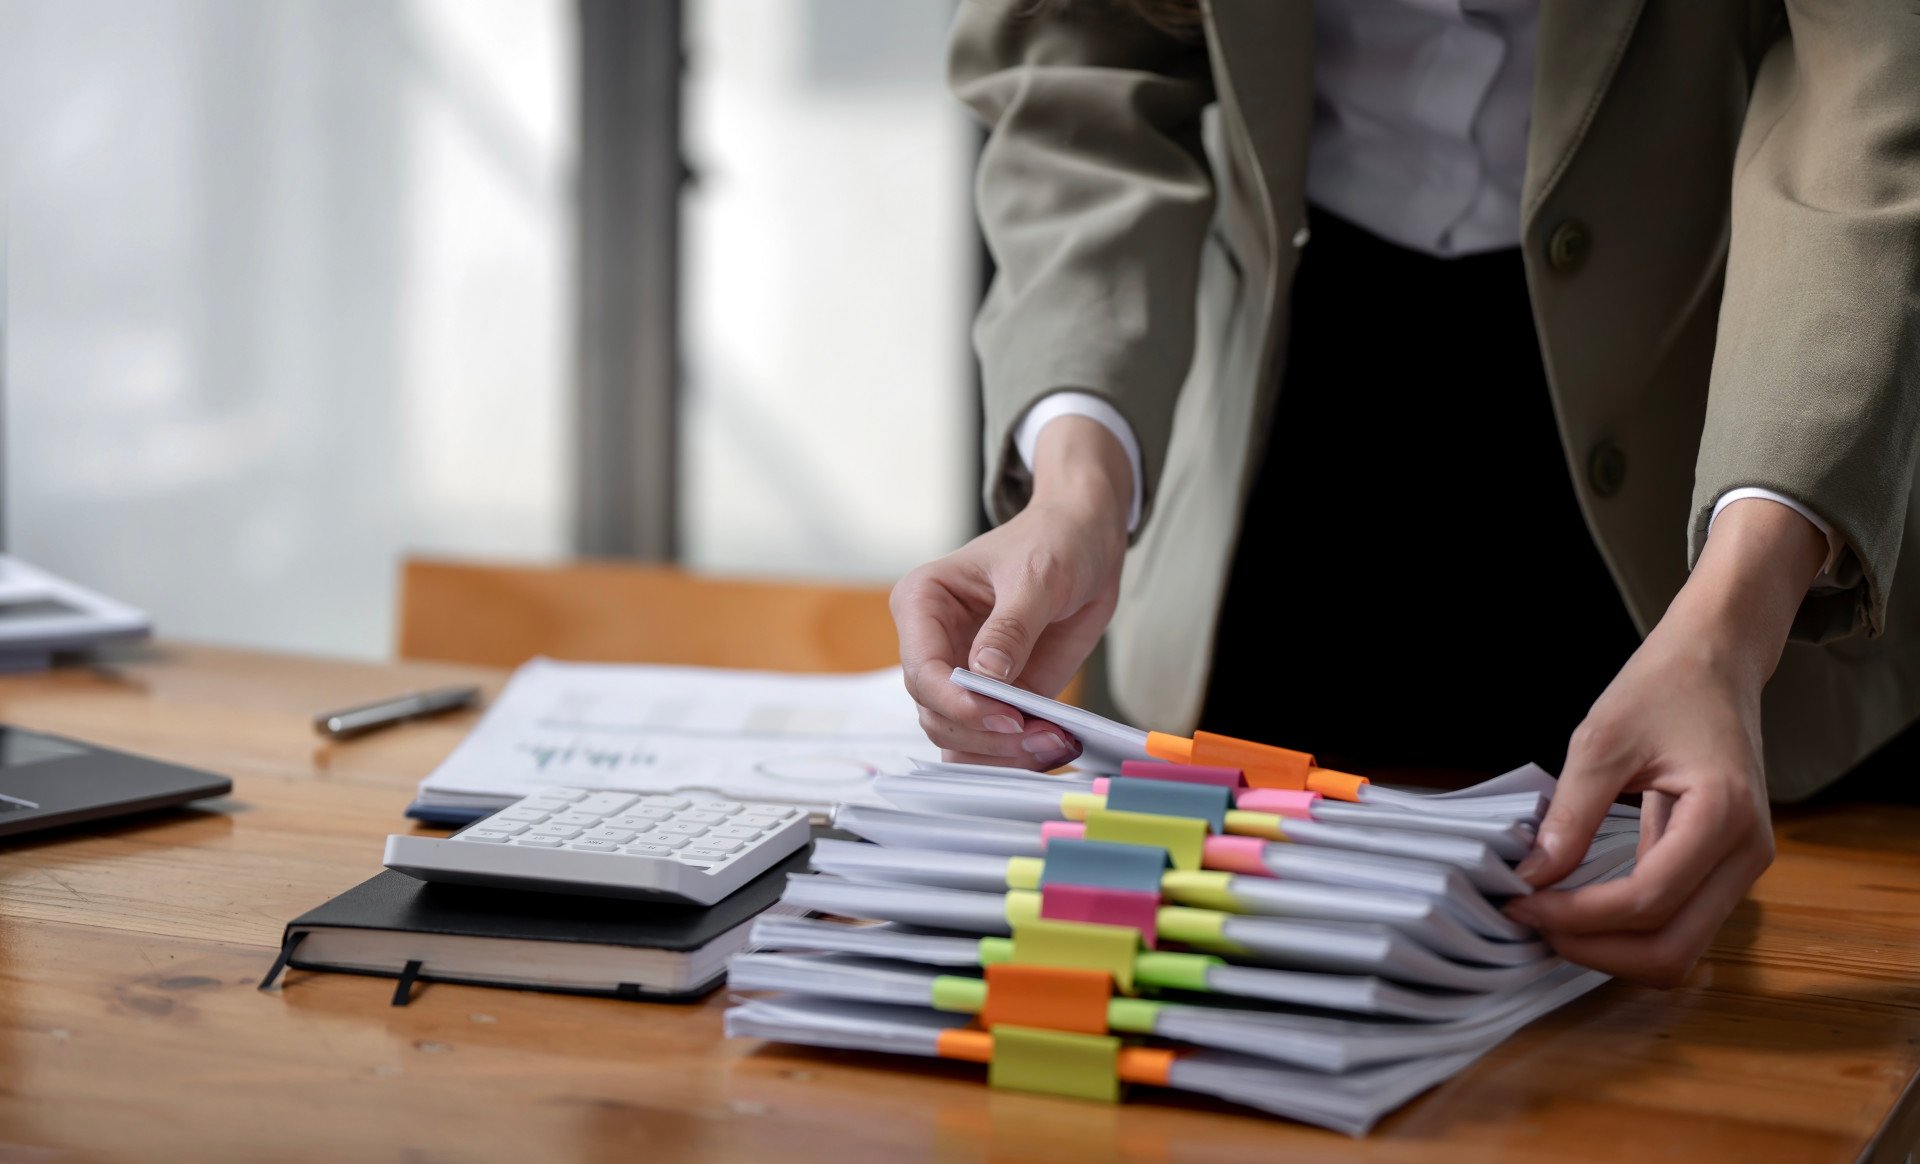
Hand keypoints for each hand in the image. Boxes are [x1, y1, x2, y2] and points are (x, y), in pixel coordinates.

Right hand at [890, 416, 1131, 767]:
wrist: (1084, 542)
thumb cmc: (1053, 542)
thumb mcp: (1037, 576)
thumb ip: (1011, 627)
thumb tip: (986, 678)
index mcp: (922, 603)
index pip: (922, 669)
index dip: (958, 701)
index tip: (1006, 715)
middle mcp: (933, 644)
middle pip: (936, 713)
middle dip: (984, 733)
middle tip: (1041, 735)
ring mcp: (962, 676)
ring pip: (957, 737)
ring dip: (1002, 751)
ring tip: (1053, 741)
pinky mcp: (993, 697)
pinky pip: (987, 742)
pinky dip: (1012, 755)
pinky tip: (1048, 748)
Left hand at [1504, 498, 1826, 986]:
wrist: (1715, 661)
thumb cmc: (1664, 688)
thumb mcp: (1603, 741)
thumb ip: (1570, 815)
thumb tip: (1531, 877)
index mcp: (1723, 816)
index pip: (1648, 900)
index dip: (1577, 915)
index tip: (1518, 901)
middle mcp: (1746, 853)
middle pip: (1672, 950)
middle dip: (1594, 949)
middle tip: (1530, 922)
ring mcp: (1741, 866)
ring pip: (1679, 949)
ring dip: (1612, 949)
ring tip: (1549, 919)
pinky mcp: (1723, 868)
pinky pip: (1678, 923)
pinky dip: (1628, 931)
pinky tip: (1578, 908)